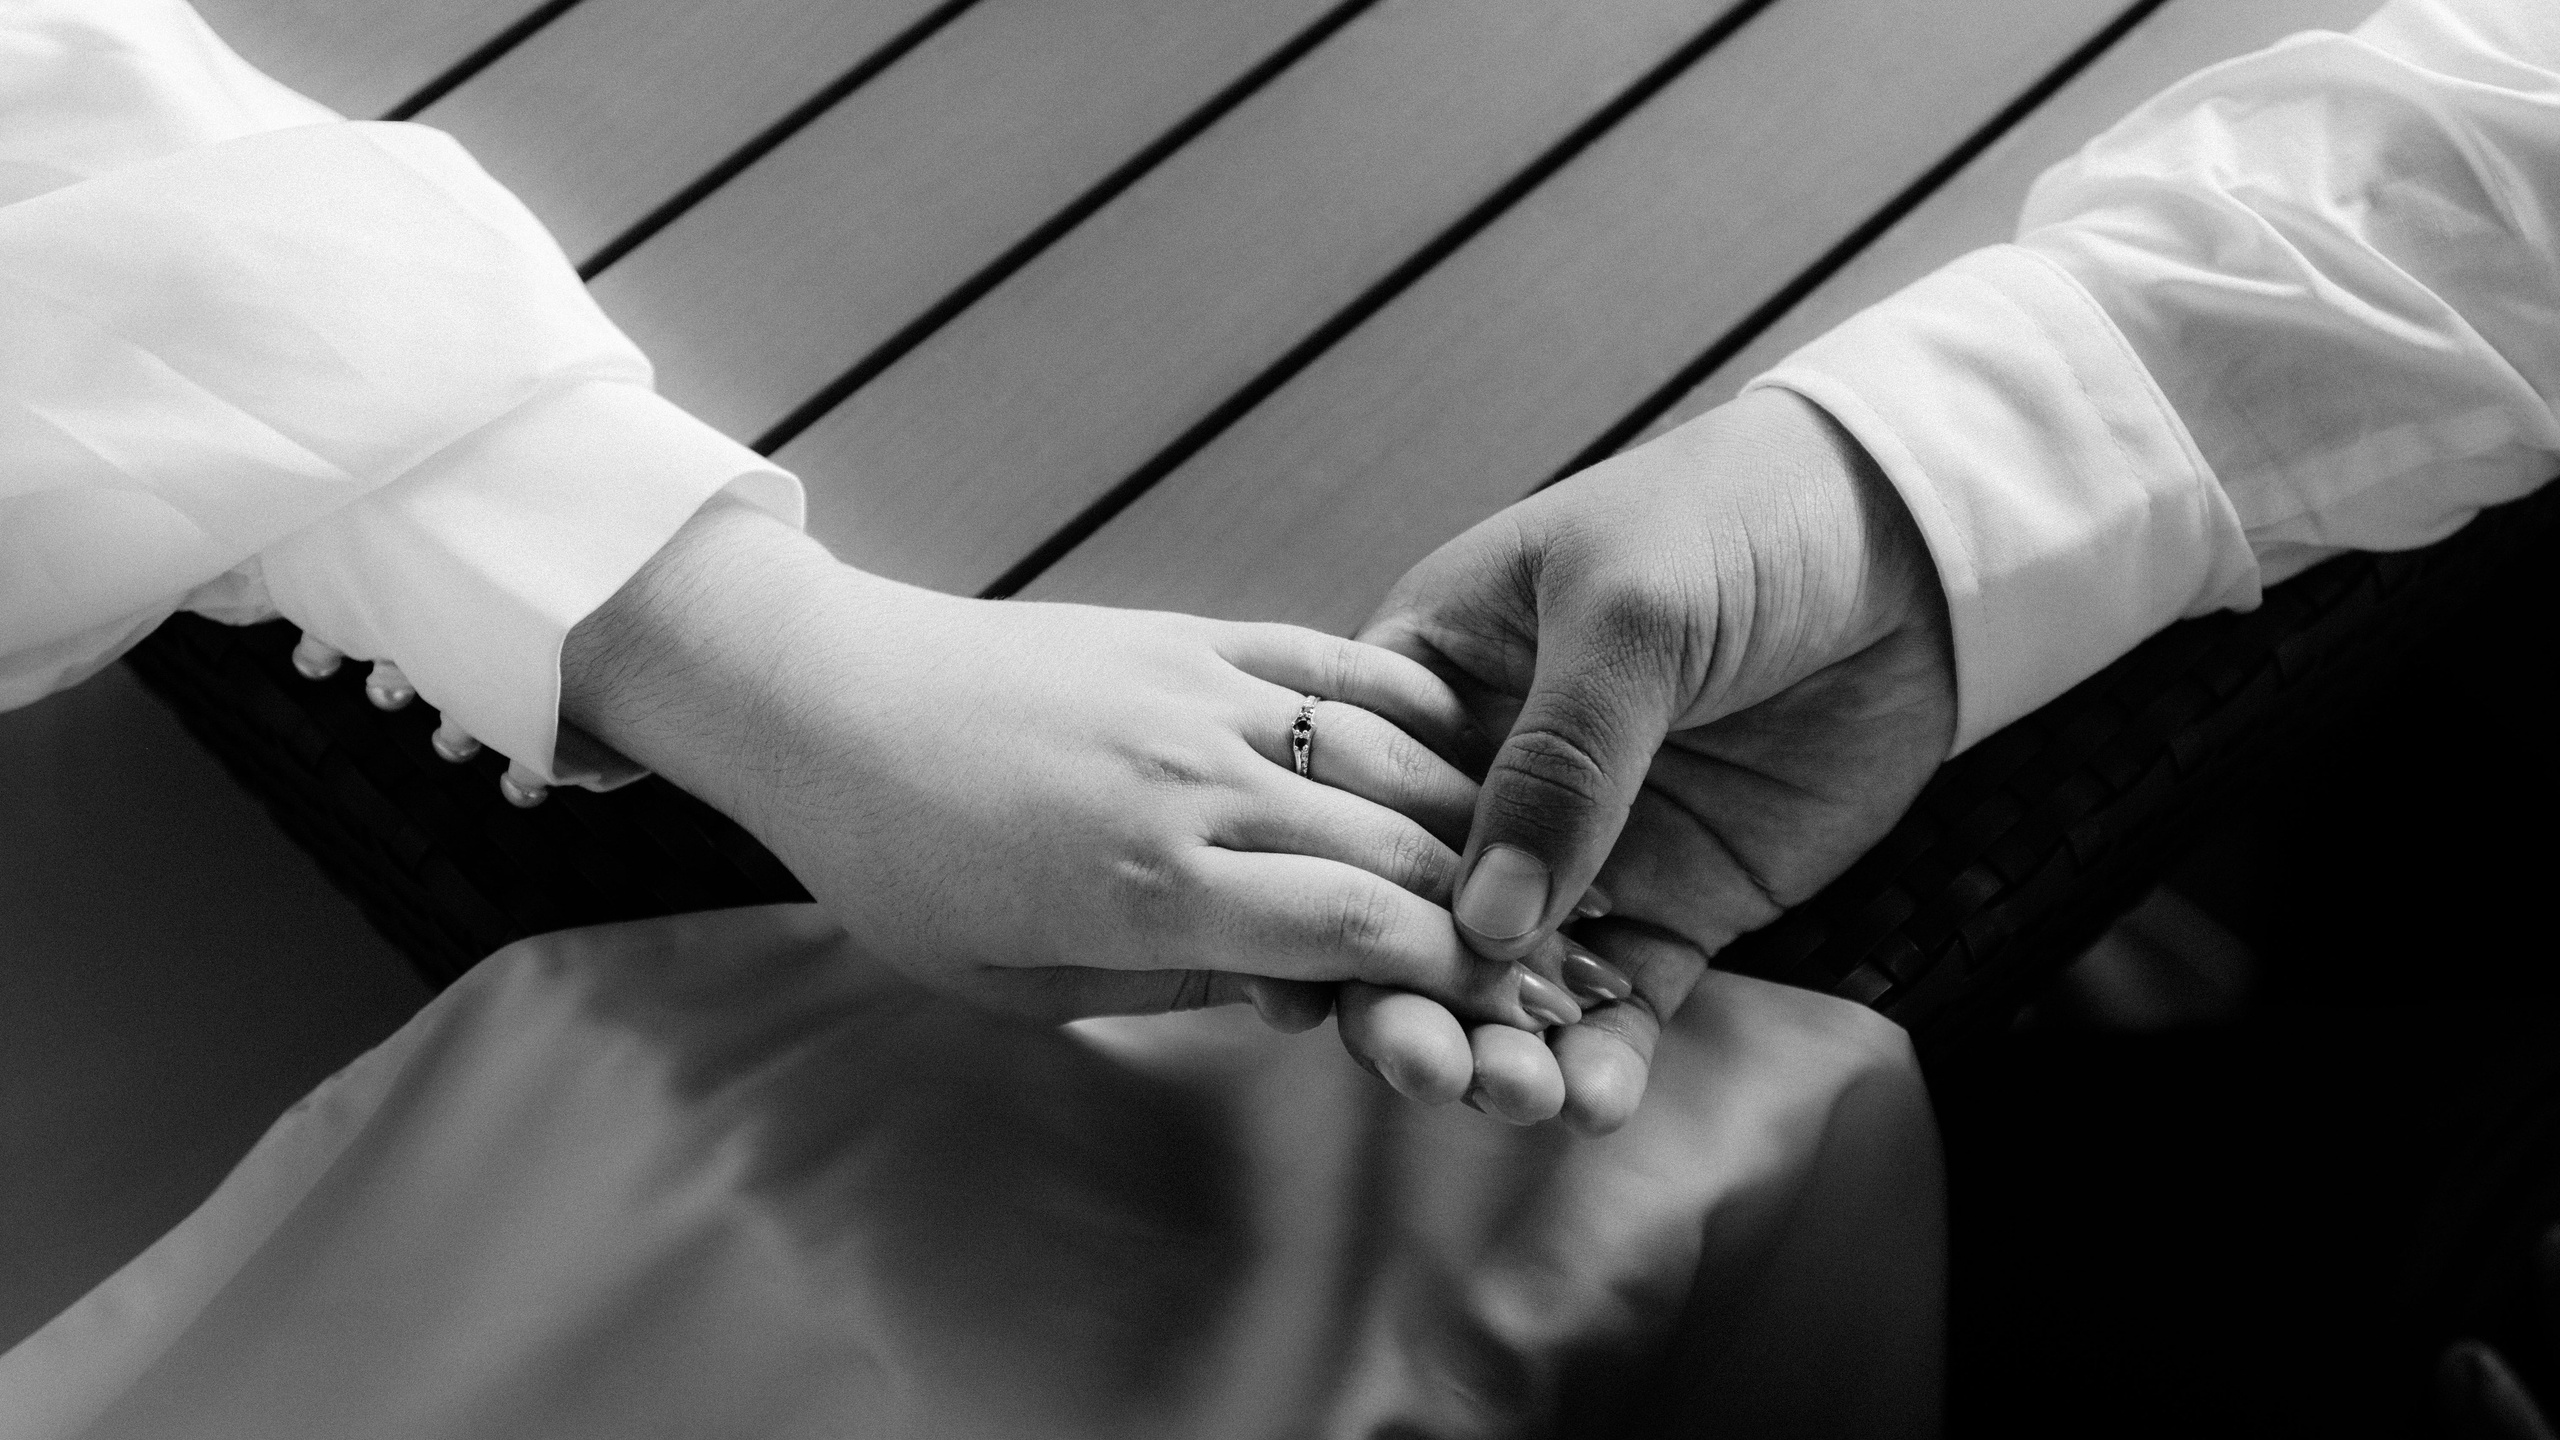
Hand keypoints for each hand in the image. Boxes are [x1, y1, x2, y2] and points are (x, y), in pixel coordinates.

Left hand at [561, 497, 1578, 1028]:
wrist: (827, 702)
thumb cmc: (901, 867)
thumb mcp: (1015, 982)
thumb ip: (1169, 988)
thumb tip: (1298, 992)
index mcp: (1149, 888)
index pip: (1359, 930)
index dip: (1448, 970)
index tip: (1493, 997)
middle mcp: (1195, 785)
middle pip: (1397, 846)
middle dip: (1481, 904)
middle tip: (1536, 941)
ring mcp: (1200, 695)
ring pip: (1386, 751)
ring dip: (1462, 811)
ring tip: (1510, 855)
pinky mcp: (1191, 634)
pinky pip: (1333, 663)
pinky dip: (1407, 706)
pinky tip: (1453, 739)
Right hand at [1347, 387, 1956, 1129]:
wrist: (1908, 539)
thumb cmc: (1733, 522)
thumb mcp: (1624, 611)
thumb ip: (1558, 763)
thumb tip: (1489, 922)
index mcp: (1437, 679)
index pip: (1346, 805)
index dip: (1320, 898)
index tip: (1302, 994)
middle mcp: (1490, 778)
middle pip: (1415, 913)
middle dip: (1410, 1001)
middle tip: (1428, 1067)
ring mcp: (1585, 849)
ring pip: (1511, 977)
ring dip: (1502, 1047)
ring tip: (1519, 1096)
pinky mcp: (1677, 902)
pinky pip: (1623, 999)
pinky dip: (1605, 1057)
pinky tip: (1594, 1099)